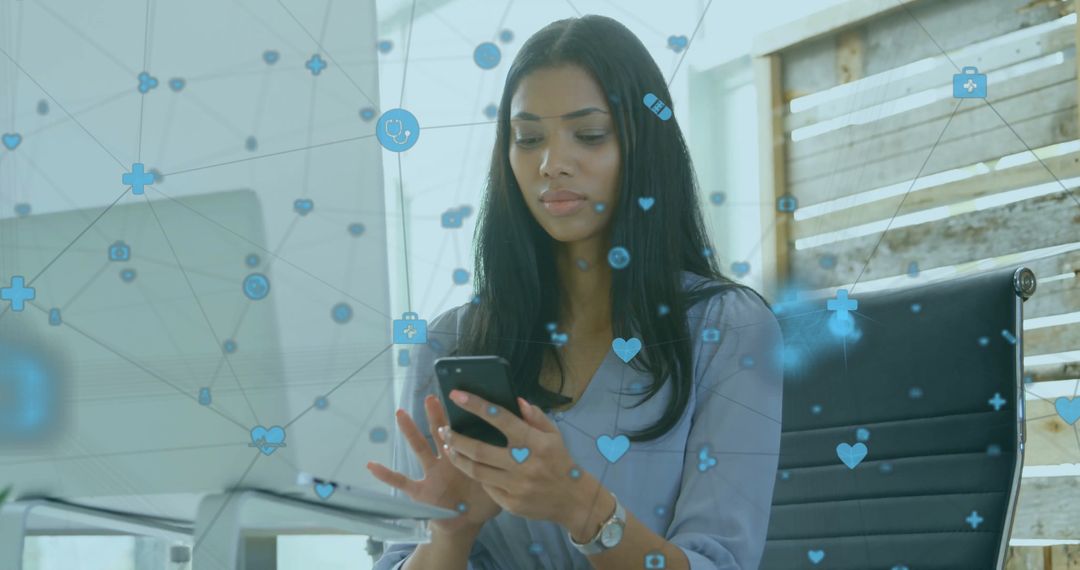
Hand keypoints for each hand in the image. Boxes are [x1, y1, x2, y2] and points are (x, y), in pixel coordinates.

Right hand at [367, 394, 502, 534]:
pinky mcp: (422, 492)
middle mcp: (447, 460)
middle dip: (436, 415)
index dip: (461, 415)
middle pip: (441, 433)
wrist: (467, 522)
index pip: (463, 431)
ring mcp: (432, 474)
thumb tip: (520, 441)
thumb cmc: (484, 497)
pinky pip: (402, 483)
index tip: (460, 395)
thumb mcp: (499, 475)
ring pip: (420, 449)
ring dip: (410, 432)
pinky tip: (372, 464)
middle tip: (432, 396)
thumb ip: (509, 457)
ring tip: (401, 413)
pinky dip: (387, 475)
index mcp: (466, 456)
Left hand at [440, 391, 587, 527]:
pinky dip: (475, 475)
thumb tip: (516, 400)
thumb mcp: (554, 435)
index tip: (457, 395)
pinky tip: (468, 466)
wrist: (573, 500)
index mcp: (535, 442)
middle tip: (443, 429)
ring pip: (476, 471)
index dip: (476, 405)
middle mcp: (523, 464)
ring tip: (449, 447)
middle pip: (479, 450)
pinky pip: (486, 487)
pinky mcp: (510, 504)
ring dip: (458, 457)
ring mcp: (516, 486)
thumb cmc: (560, 462)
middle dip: (456, 438)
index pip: (500, 418)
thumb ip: (535, 416)